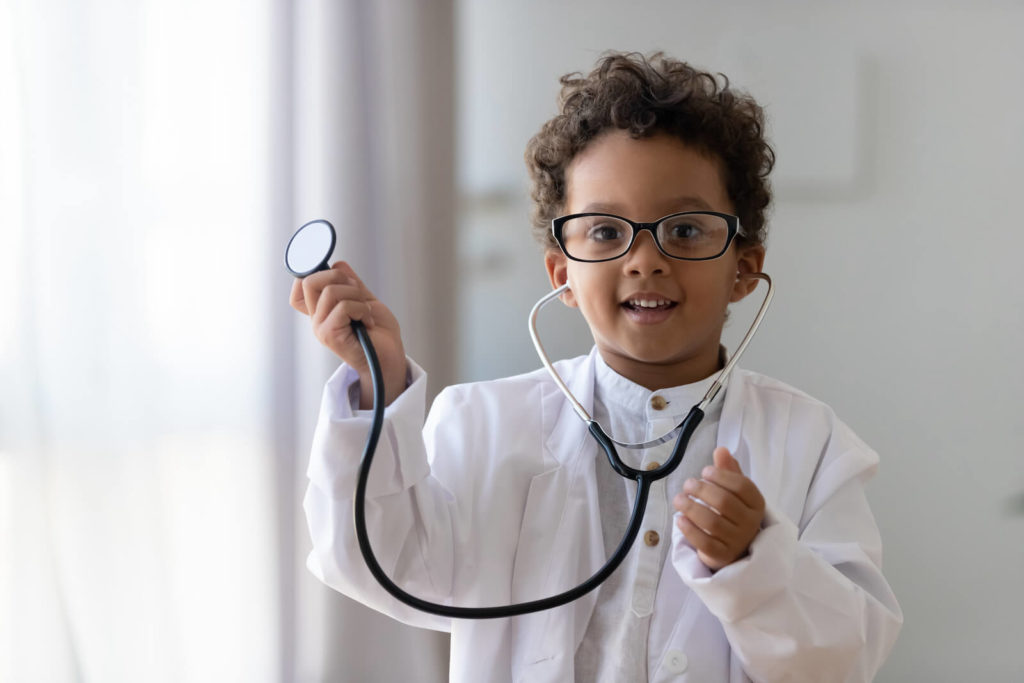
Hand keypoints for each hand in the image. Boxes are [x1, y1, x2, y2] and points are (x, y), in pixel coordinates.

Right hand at [289, 261, 406, 407]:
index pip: (300, 286)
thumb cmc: (380, 334)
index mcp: (322, 310)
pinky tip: (367, 322)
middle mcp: (317, 319)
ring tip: (365, 312)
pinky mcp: (329, 336)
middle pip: (308, 282)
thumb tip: (337, 264)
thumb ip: (351, 283)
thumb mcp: (365, 300)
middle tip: (356, 292)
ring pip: (330, 291)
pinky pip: (343, 307)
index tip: (337, 274)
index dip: (311, 272)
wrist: (389, 359)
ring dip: (356, 295)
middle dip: (337, 277)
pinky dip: (361, 309)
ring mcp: (321, 328)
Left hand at [673, 447, 765, 570]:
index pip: (742, 486)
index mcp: (757, 504)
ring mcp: (737, 541)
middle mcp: (750, 523)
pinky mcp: (722, 556)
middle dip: (702, 490)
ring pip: (712, 523)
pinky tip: (680, 519)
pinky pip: (705, 543)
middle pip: (725, 502)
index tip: (705, 471)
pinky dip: (690, 530)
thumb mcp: (734, 491)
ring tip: (678, 499)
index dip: (722, 476)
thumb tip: (721, 449)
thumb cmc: (733, 513)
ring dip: (691, 508)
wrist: (734, 547)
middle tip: (687, 484)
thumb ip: (728, 471)